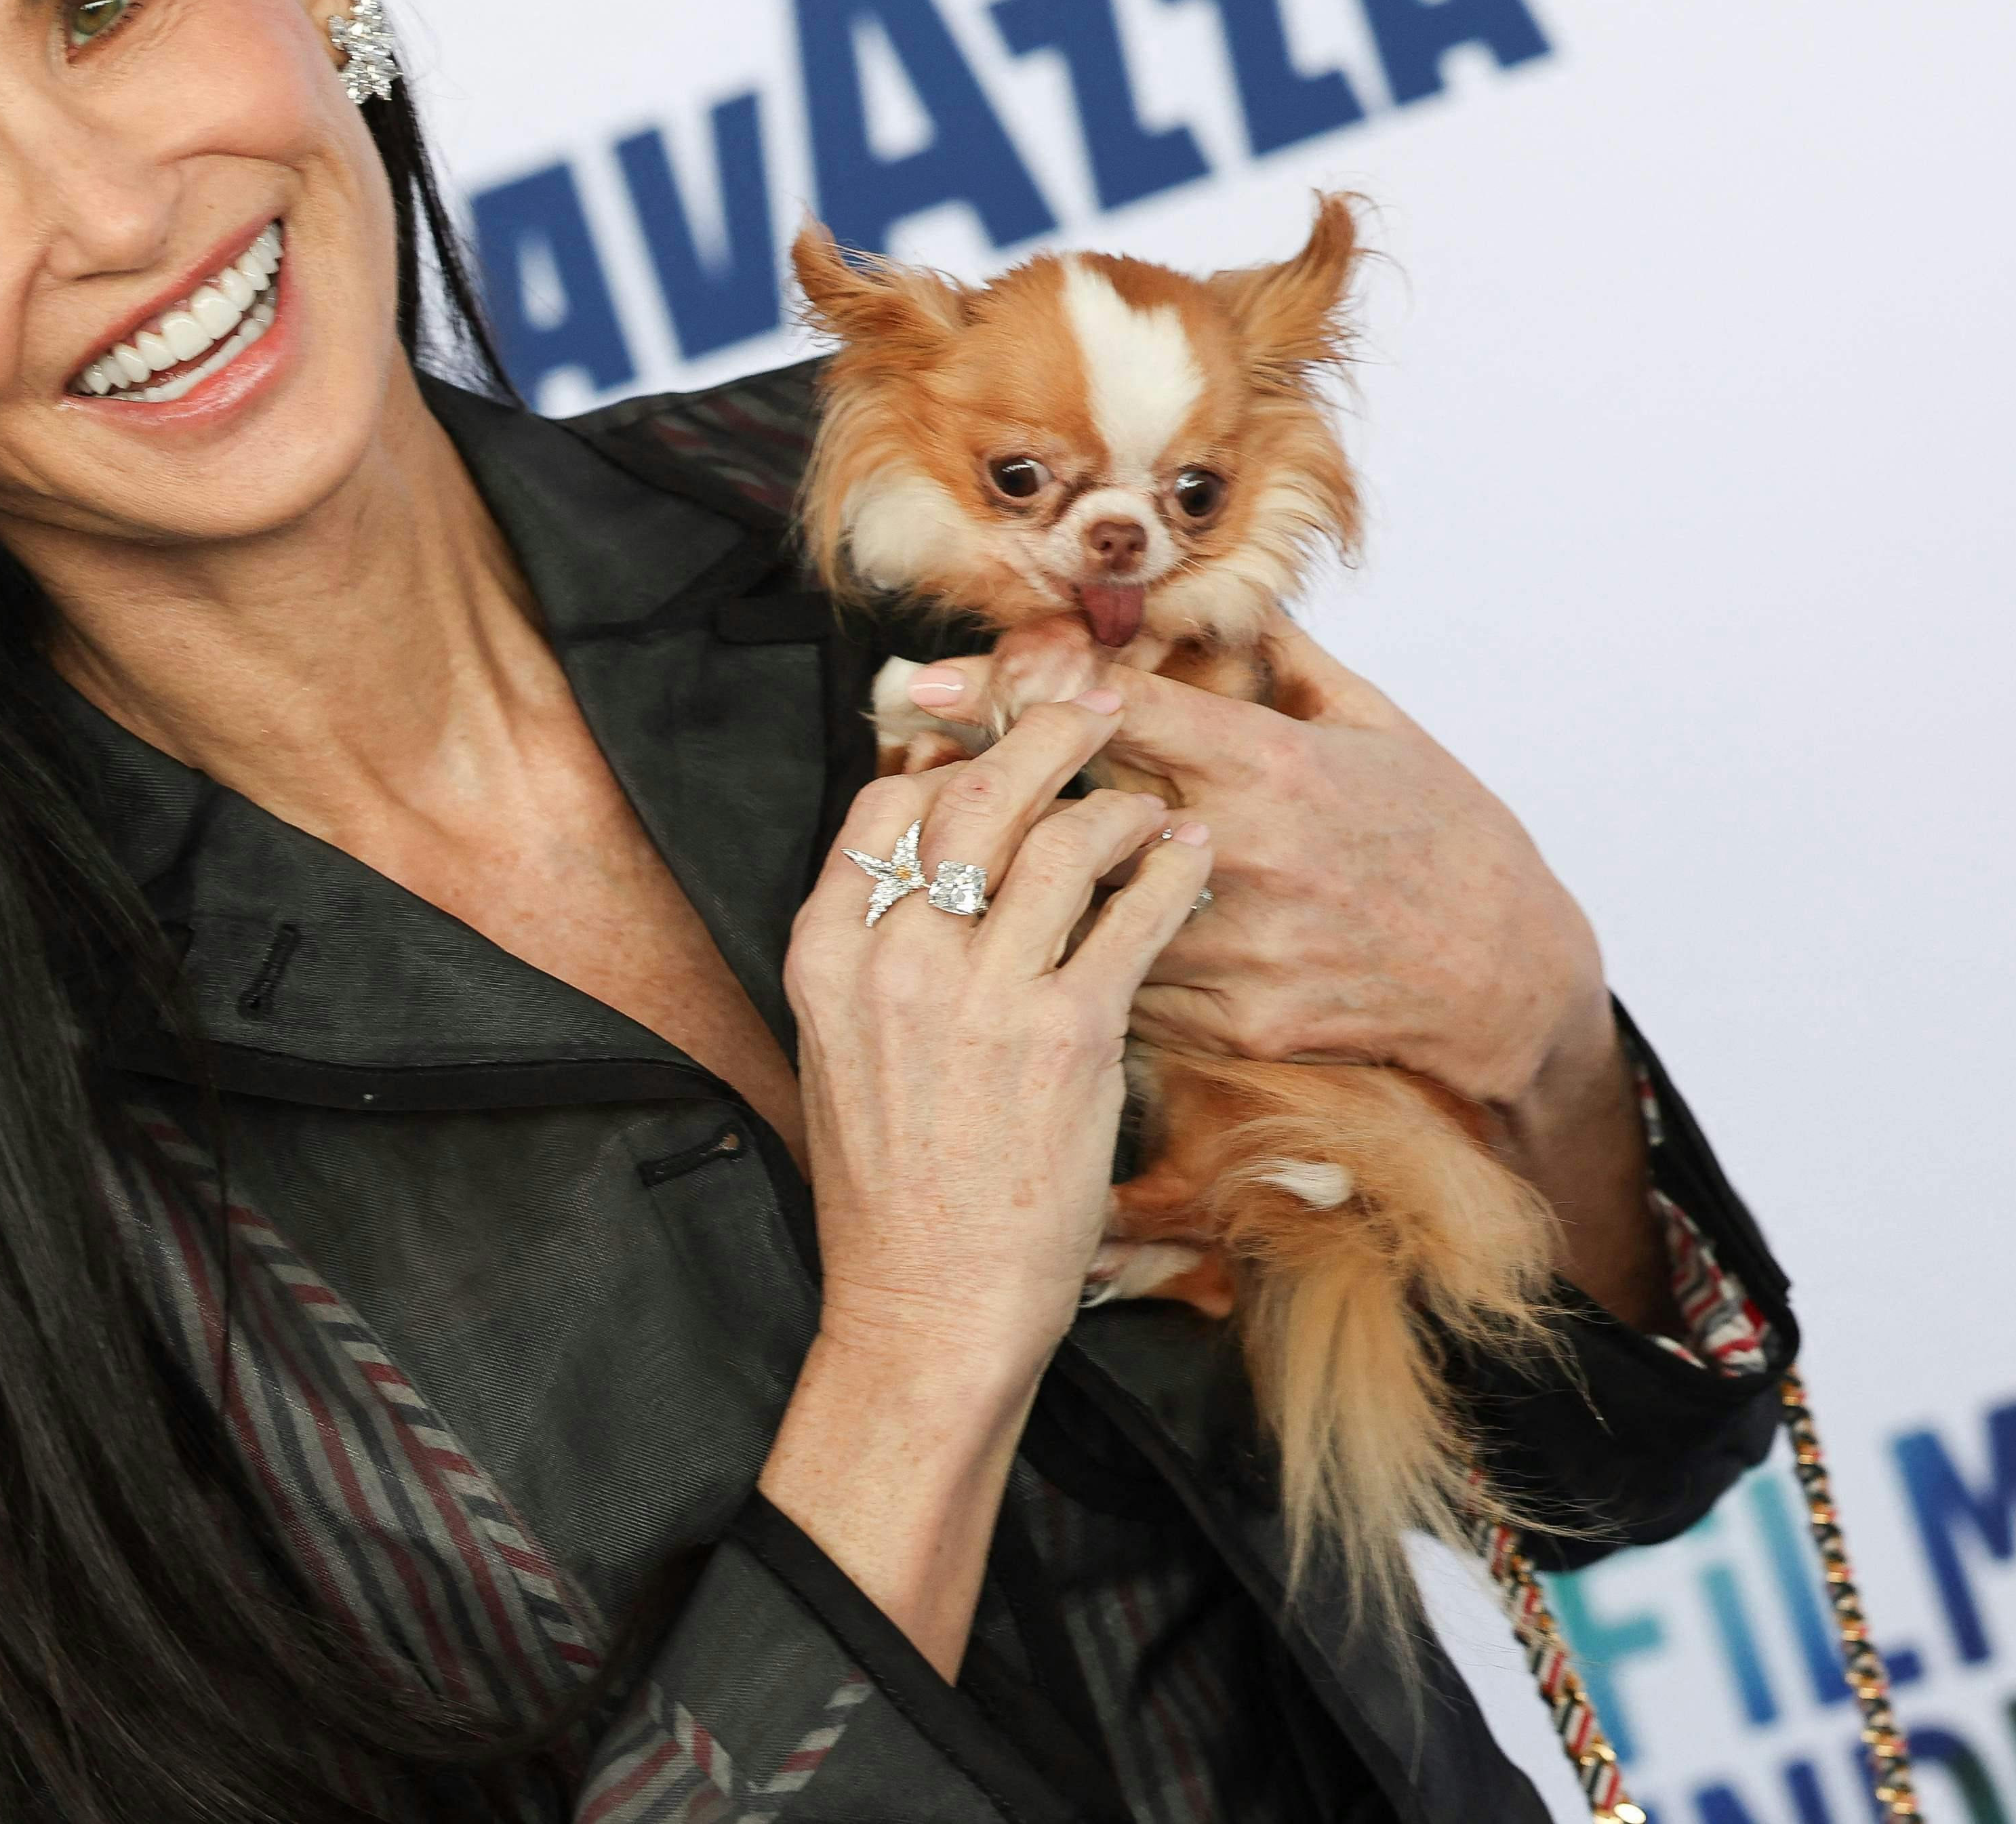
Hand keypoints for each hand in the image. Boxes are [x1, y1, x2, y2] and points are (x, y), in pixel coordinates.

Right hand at [757, 683, 1215, 1672]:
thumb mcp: (842, 1050)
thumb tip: (927, 854)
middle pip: (975, 793)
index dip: (952, 755)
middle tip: (1097, 706)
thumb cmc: (892, 1190)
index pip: (887, 804)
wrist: (927, 1309)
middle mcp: (895, 961)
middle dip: (1045, 733)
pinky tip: (1189, 863)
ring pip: (1061, 840)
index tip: (1001, 734)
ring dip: (1120, 806)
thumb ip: (874, 949)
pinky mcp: (1068, 1038)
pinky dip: (1170, 874)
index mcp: (826, 955)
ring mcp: (981, 997)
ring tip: (1156, 805)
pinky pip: (1132, 918)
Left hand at [905, 625, 1671, 1330]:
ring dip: (1019, 884)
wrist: (1511, 980)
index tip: (927, 684)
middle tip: (912, 768)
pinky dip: (1076, 957)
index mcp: (1271, 768)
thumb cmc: (1448, 841)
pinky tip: (1036, 942)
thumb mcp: (1377, 727)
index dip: (1011, 693)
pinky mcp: (1237, 1021)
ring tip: (953, 859)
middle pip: (1073, 812)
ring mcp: (1237, 947)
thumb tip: (1213, 595)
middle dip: (985, 790)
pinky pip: (1122, 985)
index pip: (1114, 716)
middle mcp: (1244, 855)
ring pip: (1083, 909)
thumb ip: (1282, 659)